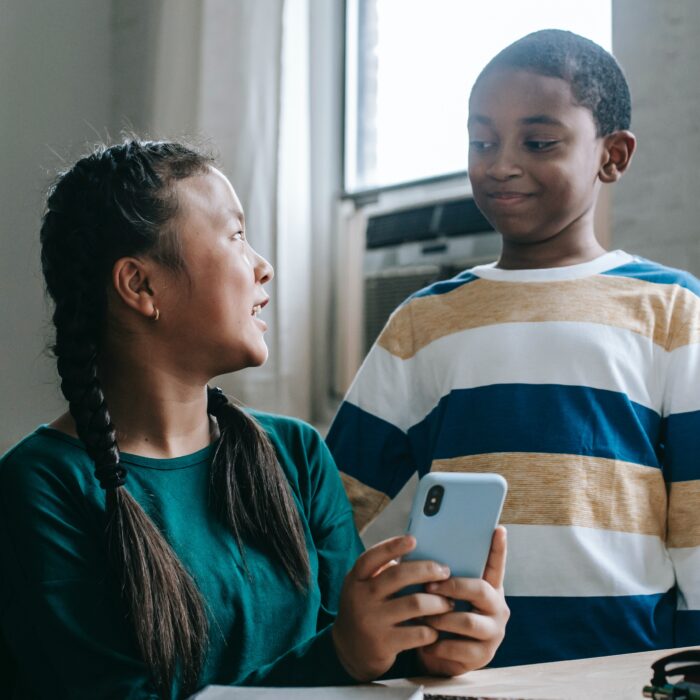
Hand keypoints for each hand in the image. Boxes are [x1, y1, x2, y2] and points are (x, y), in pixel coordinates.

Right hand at [332, 535, 454, 681]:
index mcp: (356, 579)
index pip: (372, 557)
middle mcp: (361, 598)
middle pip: (398, 576)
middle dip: (427, 570)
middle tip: (445, 572)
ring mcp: (372, 621)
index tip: (413, 540)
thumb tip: (416, 554)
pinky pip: (417, 633)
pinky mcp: (383, 644)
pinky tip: (437, 627)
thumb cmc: (366, 609)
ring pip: (415, 604)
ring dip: (438, 602)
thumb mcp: (364, 588)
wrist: (349, 651)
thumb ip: (382, 572)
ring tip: (449, 602)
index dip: (392, 546)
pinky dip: (432, 629)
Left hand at [417, 526, 508, 675]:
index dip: (498, 548)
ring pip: (467, 620)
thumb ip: (442, 575)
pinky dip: (437, 644)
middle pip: (480, 590)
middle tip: (429, 585)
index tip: (498, 528)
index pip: (495, 565)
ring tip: (422, 616)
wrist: (438, 656)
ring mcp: (493, 633)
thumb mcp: (443, 594)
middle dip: (452, 586)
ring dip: (440, 617)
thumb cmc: (439, 615)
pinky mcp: (483, 656)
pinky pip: (458, 647)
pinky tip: (426, 642)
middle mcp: (497, 608)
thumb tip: (421, 548)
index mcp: (489, 588)